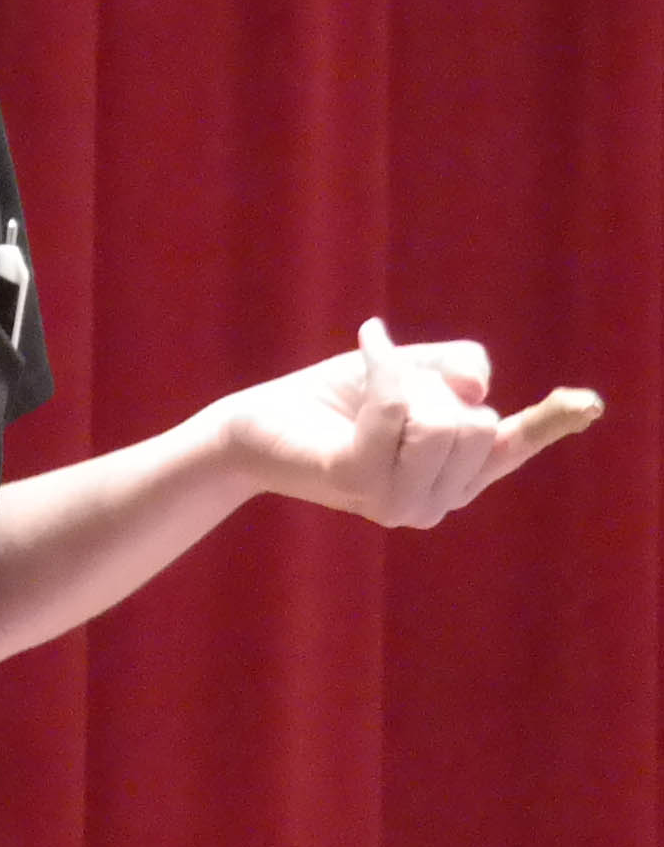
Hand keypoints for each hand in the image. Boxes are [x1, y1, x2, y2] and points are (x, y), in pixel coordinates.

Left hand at [225, 317, 603, 527]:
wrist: (260, 420)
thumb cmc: (337, 398)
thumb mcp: (415, 371)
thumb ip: (462, 370)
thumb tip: (477, 392)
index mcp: (456, 478)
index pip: (511, 449)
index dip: (550, 423)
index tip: (585, 400)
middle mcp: (435, 502)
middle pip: (475, 423)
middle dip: (435, 387)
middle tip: (388, 387)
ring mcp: (398, 503)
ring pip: (441, 421)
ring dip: (405, 381)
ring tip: (370, 388)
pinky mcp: (358, 482)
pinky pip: (397, 409)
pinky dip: (383, 364)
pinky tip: (366, 343)